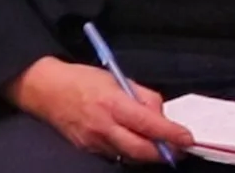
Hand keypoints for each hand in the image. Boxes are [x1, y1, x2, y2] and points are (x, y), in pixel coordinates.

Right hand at [3, 58, 193, 163]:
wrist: (46, 90)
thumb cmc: (82, 79)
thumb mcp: (118, 78)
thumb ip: (142, 96)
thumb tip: (161, 113)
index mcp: (113, 103)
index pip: (148, 124)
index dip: (171, 134)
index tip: (188, 138)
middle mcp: (103, 126)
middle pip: (140, 150)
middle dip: (164, 152)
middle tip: (181, 149)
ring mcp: (94, 141)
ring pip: (129, 156)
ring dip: (148, 153)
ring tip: (162, 145)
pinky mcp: (87, 149)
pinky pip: (115, 155)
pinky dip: (130, 151)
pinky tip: (137, 142)